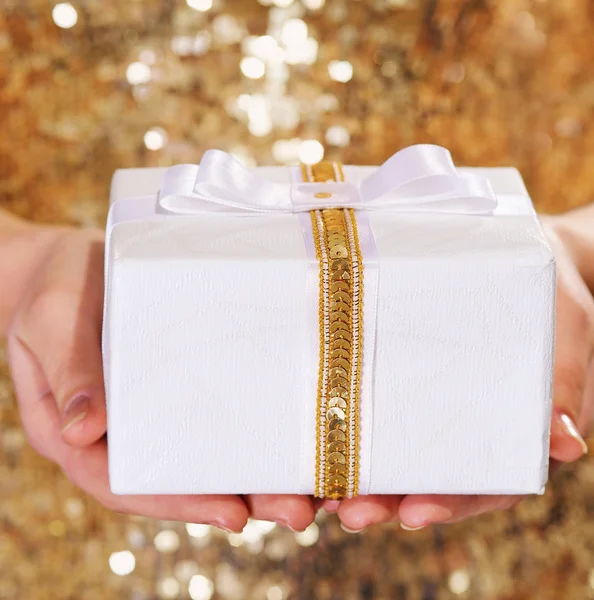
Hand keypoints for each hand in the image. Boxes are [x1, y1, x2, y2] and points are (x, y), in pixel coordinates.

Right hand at [6, 226, 315, 531]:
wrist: (72, 259)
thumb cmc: (56, 285)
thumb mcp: (52, 318)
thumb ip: (67, 371)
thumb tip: (80, 433)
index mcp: (77, 432)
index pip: (125, 482)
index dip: (177, 503)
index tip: (232, 514)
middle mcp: (121, 431)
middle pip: (179, 478)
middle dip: (241, 497)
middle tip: (298, 511)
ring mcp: (153, 409)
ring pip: (204, 453)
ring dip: (258, 474)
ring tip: (312, 488)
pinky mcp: (178, 383)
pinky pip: (216, 412)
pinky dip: (253, 430)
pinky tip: (292, 437)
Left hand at [331, 216, 593, 531]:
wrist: (538, 258)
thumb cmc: (555, 302)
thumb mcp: (567, 339)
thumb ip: (565, 387)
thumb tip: (567, 445)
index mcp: (511, 432)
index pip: (485, 483)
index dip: (451, 502)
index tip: (415, 513)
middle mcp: (467, 427)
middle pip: (429, 478)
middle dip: (389, 500)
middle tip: (352, 514)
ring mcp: (435, 403)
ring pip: (397, 451)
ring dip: (361, 475)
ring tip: (322, 492)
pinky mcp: (408, 374)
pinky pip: (379, 404)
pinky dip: (349, 427)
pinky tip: (319, 439)